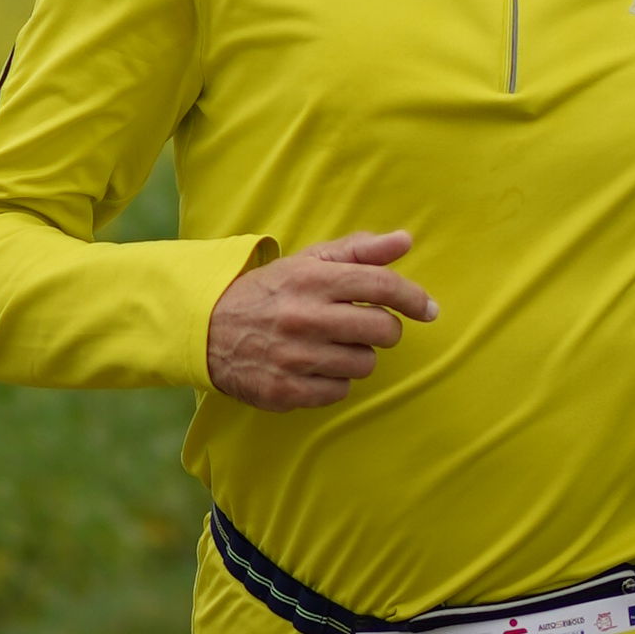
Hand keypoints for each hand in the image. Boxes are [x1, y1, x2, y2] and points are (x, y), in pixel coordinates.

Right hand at [205, 227, 440, 410]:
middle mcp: (304, 317)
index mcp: (312, 280)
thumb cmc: (269, 292)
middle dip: (384, 329)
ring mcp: (295, 357)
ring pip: (364, 364)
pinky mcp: (286, 390)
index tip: (429, 309)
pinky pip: (339, 392)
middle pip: (382, 330)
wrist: (205, 328)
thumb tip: (405, 241)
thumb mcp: (307, 262)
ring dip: (356, 356)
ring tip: (331, 346)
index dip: (414, 298)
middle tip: (366, 326)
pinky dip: (333, 382)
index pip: (382, 286)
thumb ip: (358, 251)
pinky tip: (314, 367)